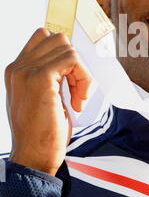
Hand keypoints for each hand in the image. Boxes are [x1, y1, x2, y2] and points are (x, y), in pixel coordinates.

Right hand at [5, 28, 90, 175]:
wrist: (34, 158)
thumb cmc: (42, 133)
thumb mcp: (42, 97)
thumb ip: (48, 75)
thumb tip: (69, 59)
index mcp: (17, 71)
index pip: (43, 37)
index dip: (64, 55)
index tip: (69, 81)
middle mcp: (18, 68)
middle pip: (57, 39)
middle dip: (74, 63)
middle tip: (75, 91)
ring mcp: (27, 71)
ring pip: (67, 48)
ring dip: (80, 73)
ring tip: (76, 98)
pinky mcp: (41, 78)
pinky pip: (73, 59)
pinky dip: (83, 78)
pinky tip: (79, 101)